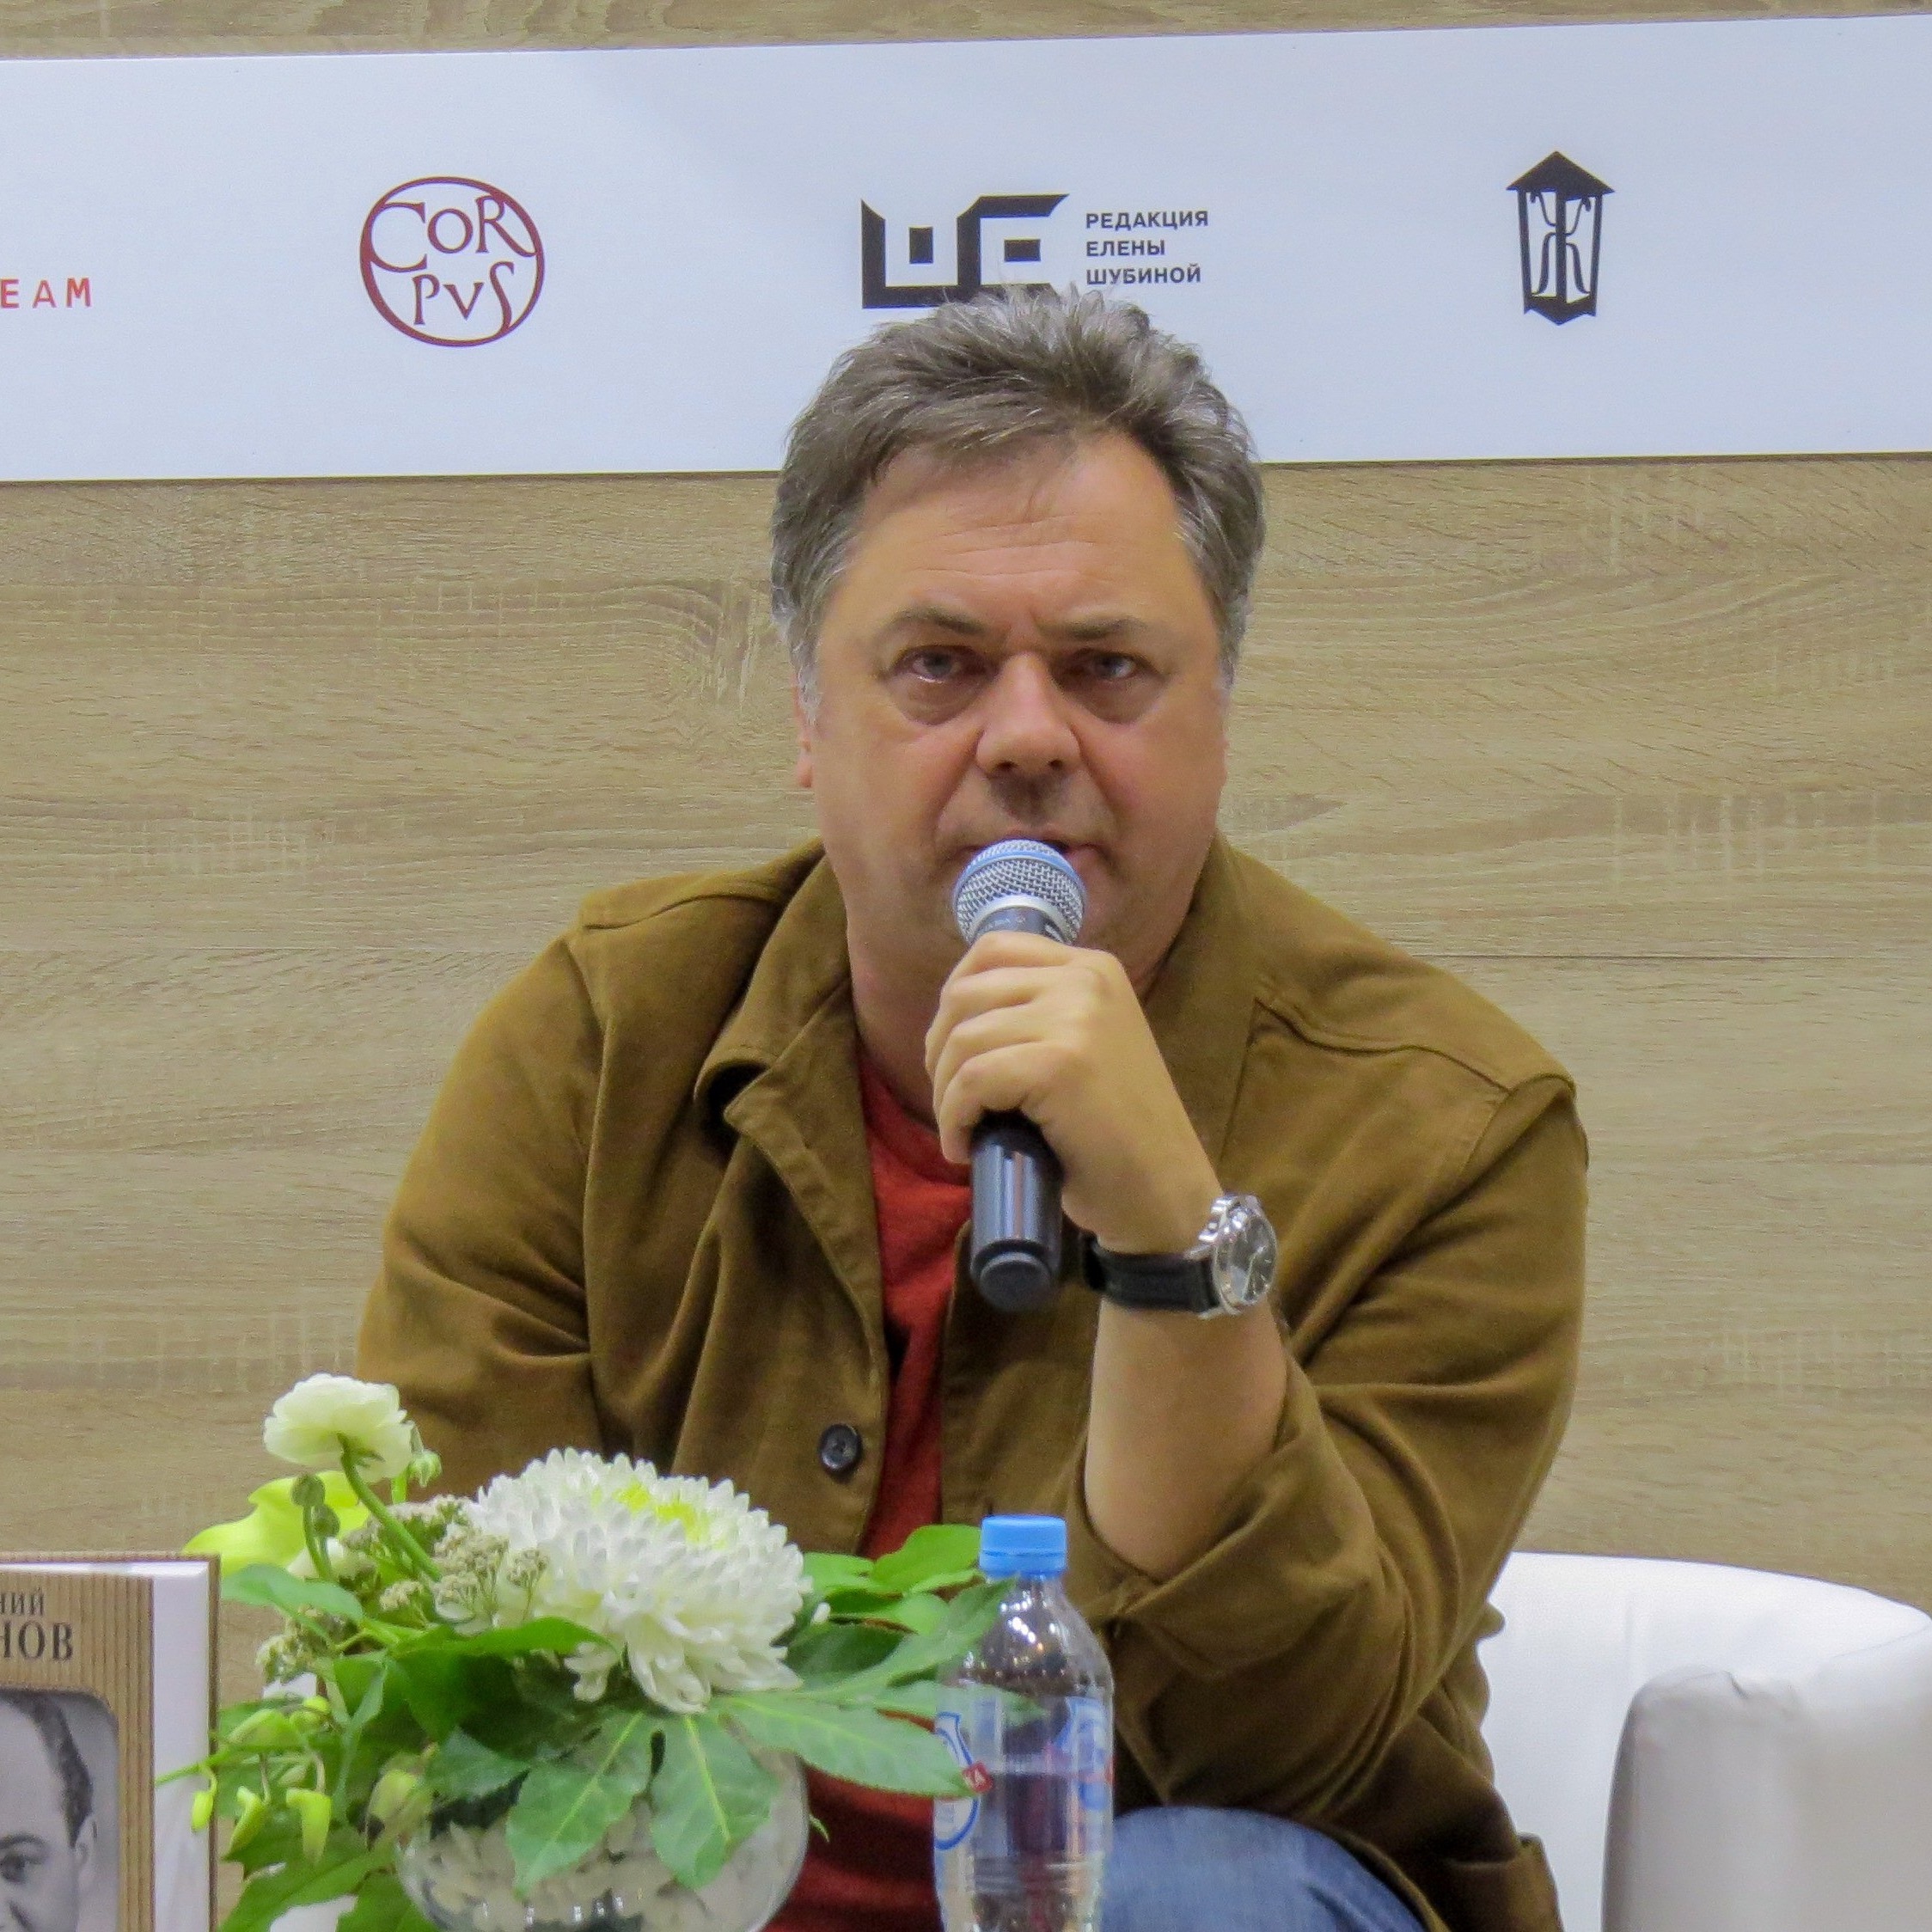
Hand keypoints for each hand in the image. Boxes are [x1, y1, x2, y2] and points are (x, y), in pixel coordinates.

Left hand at [924, 930, 1220, 1253]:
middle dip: (941, 1051)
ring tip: (963, 1129)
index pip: (994, 950)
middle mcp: (1085, 980)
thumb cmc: (1118, 1133)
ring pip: (963, 1039)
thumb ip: (1040, 1014)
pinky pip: (973, 1081)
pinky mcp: (1059, 1064)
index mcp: (1093, 968)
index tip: (951, 1051)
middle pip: (966, 993)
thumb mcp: (1085, 1046)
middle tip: (953, 1100)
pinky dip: (954, 1118)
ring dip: (946, 1092)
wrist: (1164, 1191)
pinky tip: (965, 1147)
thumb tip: (956, 1016)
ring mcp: (1075, 1018)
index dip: (954, 998)